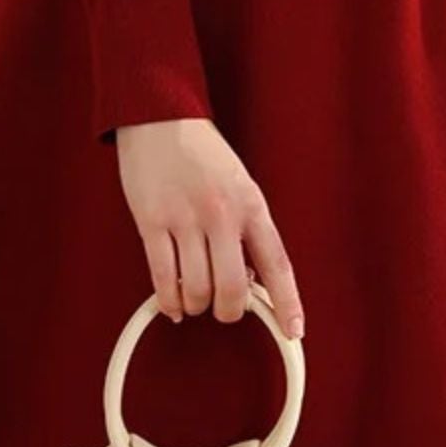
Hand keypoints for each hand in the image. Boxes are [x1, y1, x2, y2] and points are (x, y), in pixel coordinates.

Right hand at [114, 118, 305, 337]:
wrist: (161, 118)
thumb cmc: (203, 154)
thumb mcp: (241, 186)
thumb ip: (247, 230)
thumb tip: (250, 282)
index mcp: (251, 204)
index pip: (277, 263)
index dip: (287, 301)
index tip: (294, 328)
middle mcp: (221, 213)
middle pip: (233, 289)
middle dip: (230, 310)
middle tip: (225, 307)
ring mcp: (185, 219)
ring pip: (197, 290)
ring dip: (197, 305)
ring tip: (195, 297)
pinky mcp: (151, 222)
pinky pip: (162, 280)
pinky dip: (169, 302)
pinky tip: (173, 303)